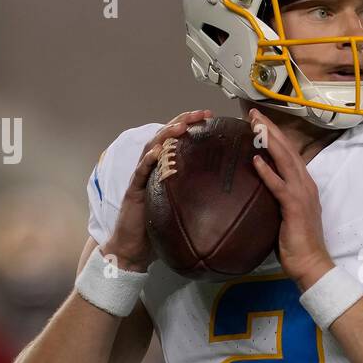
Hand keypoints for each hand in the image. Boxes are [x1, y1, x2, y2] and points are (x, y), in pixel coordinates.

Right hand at [101, 111, 212, 271]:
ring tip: (181, 126)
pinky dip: (149, 160)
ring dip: (166, 135)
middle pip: (165, 137)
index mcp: (163, 170)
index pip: (177, 141)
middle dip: (182, 121)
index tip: (209, 117)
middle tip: (201, 113)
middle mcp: (151, 169)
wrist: (133, 249)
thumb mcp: (184, 209)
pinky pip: (141, 172)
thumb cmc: (158, 230)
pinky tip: (158, 151)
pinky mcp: (133, 190)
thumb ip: (197, 196)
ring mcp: (141, 178)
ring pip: (152, 148)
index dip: (191, 126)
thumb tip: (228, 195)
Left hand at [248, 109, 333, 289]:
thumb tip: (256, 191)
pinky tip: (256, 160)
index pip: (288, 154)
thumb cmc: (296, 244)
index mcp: (304, 185)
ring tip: (254, 125)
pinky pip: (279, 186)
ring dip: (269, 141)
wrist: (311, 264)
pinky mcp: (295, 207)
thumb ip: (275, 199)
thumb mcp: (284, 215)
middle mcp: (306, 185)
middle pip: (287, 150)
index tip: (258, 122)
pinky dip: (268, 172)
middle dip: (270, 129)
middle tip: (252, 113)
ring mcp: (302, 194)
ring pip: (285, 161)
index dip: (274, 136)